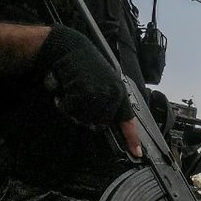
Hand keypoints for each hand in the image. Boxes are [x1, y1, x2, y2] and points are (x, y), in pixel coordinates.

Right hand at [36, 24, 141, 157]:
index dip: (132, 138)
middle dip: (86, 117)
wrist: (70, 47)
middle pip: (99, 123)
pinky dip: (63, 104)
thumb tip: (102, 124)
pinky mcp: (82, 91)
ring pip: (84, 118)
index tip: (137, 152)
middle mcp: (112, 93)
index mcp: (119, 92)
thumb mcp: (102, 83)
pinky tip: (63, 91)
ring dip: (73, 109)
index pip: (127, 119)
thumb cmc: (84, 66)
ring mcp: (98, 93)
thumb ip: (105, 102)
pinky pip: (70, 110)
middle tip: (77, 101)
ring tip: (70, 92)